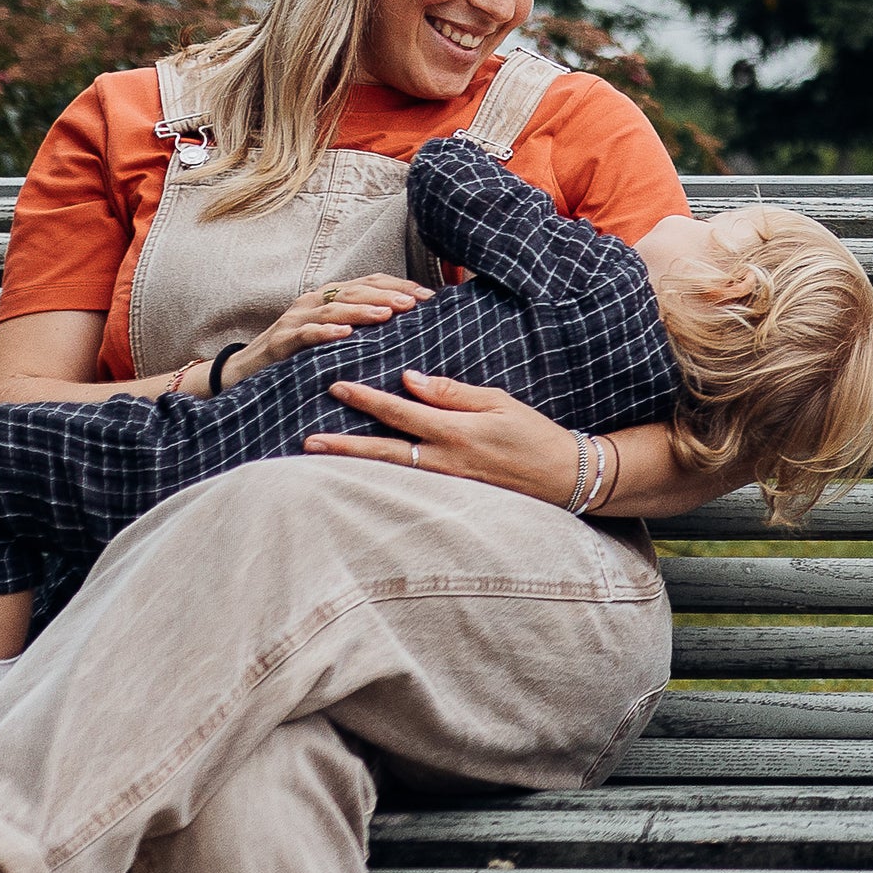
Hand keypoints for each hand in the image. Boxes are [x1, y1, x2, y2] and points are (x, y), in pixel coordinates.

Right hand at [226, 275, 430, 386]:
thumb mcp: (334, 338)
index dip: (399, 286)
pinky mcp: (280, 342)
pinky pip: (305, 334)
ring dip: (362, 310)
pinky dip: (325, 332)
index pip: (369, 282)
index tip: (429, 297)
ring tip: (387, 314)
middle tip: (414, 303)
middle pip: (354, 291)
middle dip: (386, 295)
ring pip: (332, 309)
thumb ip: (362, 328)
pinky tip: (344, 334)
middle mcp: (313, 302)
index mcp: (329, 298)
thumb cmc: (298, 356)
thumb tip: (407, 326)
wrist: (246, 372)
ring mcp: (295, 320)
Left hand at [304, 369, 576, 503]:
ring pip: (391, 470)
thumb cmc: (533, 434)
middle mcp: (445, 459)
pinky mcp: (452, 493)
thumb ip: (451, 392)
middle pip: (384, 450)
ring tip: (324, 455)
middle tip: (309, 440)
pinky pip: (409, 480)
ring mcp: (446, 481)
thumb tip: (410, 380)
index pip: (400, 411)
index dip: (366, 399)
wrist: (563, 476)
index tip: (337, 387)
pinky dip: (383, 474)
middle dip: (345, 443)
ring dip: (356, 462)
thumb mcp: (496, 402)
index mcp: (455, 431)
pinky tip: (364, 470)